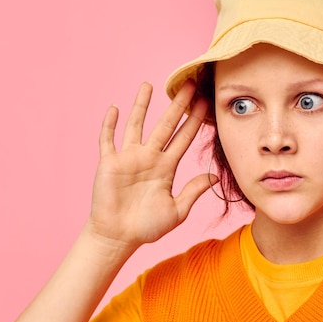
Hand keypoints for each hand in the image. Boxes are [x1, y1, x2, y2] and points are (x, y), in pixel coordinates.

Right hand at [87, 80, 213, 251]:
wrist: (119, 237)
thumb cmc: (147, 226)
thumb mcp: (177, 210)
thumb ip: (193, 191)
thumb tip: (214, 177)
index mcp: (166, 167)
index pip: (184, 138)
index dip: (195, 121)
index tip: (205, 102)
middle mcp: (149, 157)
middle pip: (166, 125)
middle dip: (178, 105)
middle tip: (189, 84)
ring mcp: (129, 158)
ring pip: (136, 124)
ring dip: (142, 105)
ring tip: (149, 85)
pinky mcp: (109, 163)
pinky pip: (108, 139)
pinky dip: (109, 124)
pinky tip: (114, 108)